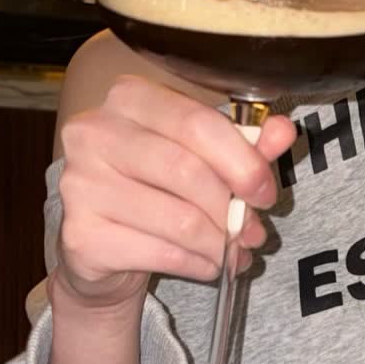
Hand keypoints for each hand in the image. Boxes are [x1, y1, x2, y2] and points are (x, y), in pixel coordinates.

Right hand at [54, 75, 297, 310]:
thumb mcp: (205, 157)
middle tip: (254, 231)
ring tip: (234, 251)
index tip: (265, 191)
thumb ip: (245, 143)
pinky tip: (207, 266)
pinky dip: (197, 264)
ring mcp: (80, 184)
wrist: (103, 243)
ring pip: (178, 219)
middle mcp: (94, 133)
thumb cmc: (158, 186)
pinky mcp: (80, 235)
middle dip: (232, 208)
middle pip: (187, 171)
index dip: (243, 161)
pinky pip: (160, 254)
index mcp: (128, 97)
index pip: (198, 123)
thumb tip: (284, 131)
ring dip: (220, 243)